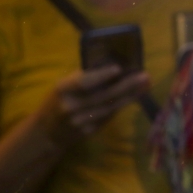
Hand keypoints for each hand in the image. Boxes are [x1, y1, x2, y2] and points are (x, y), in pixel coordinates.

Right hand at [35, 65, 149, 149]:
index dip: (100, 76)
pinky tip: (135, 96)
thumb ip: (85, 76)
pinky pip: (109, 116)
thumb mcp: (65, 85)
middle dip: (126, 86)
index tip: (118, 68)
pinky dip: (122, 105)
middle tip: (145, 76)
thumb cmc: (60, 99)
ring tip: (146, 85)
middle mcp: (71, 106)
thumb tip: (115, 61)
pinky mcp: (89, 131)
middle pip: (102, 96)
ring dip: (130, 96)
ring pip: (109, 108)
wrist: (47, 132)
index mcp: (63, 89)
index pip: (83, 82)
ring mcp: (79, 122)